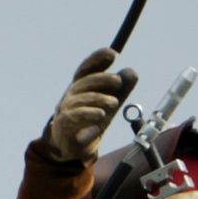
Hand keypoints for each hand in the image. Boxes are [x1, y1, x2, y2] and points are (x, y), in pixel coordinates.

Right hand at [40, 48, 134, 165]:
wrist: (72, 144)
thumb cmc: (90, 118)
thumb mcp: (108, 102)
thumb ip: (120, 89)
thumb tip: (132, 72)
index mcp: (81, 85)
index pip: (87, 68)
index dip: (97, 59)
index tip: (112, 54)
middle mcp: (72, 94)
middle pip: (85, 81)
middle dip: (102, 79)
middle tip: (118, 81)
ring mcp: (67, 108)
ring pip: (83, 99)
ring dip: (99, 99)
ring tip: (114, 103)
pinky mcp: (66, 123)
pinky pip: (76, 116)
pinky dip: (89, 114)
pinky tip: (101, 115)